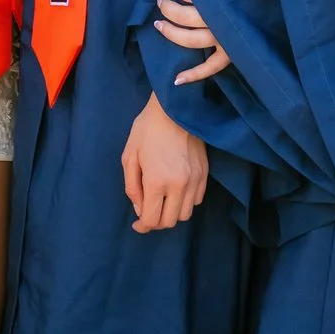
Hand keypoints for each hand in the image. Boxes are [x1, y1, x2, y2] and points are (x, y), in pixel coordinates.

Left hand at [120, 94, 207, 232]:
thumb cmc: (147, 129)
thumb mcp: (129, 156)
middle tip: (148, 212)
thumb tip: (139, 210)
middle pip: (170, 222)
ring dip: (172, 213)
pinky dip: (185, 202)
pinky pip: (196, 200)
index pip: (152, 220)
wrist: (175, 108)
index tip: (137, 224)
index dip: (142, 226)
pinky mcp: (205, 174)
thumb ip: (132, 187)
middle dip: (156, 222)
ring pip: (185, 214)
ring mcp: (194, 180)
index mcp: (156, 181)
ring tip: (163, 202)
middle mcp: (178, 185)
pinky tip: (176, 191)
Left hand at [154, 0, 231, 84]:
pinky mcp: (230, 54)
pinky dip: (194, 74)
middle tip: (161, 0)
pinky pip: (210, 68)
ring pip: (191, 40)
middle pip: (186, 16)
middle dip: (169, 8)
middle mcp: (222, 20)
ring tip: (158, 23)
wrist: (288, 11)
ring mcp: (225, 40)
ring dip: (171, 32)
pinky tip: (177, 80)